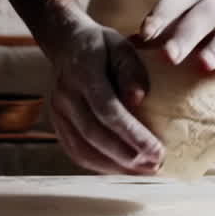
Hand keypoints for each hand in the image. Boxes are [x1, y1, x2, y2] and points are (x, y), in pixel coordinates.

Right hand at [45, 20, 164, 174]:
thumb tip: (139, 99)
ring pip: (83, 149)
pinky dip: (100, 165)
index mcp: (83, 73)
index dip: (132, 134)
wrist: (66, 44)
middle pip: (95, 134)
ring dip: (115, 166)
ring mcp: (57, 112)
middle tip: (156, 166)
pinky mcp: (56, 124)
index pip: (107, 110)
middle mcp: (65, 95)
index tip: (158, 151)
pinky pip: (76, 151)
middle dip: (127, 156)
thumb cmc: (102, 46)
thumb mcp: (122, 46)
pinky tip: (122, 168)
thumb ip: (132, 70)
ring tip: (144, 170)